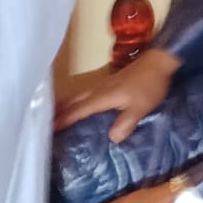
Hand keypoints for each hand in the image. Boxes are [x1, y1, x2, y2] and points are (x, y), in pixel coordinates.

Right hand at [54, 48, 180, 140]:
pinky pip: (86, 94)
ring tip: (54, 115)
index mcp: (102, 97)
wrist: (158, 63)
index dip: (64, 120)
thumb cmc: (149, 86)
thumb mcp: (140, 108)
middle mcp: (98, 90)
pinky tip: (78, 105)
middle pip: (73, 101)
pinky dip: (76, 101)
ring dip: (65, 105)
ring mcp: (103, 85)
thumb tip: (111, 138)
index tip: (48, 128)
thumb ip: (126, 123)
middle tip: (44, 123)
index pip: (78, 110)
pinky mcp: (109, 84)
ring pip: (78, 96)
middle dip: (58, 112)